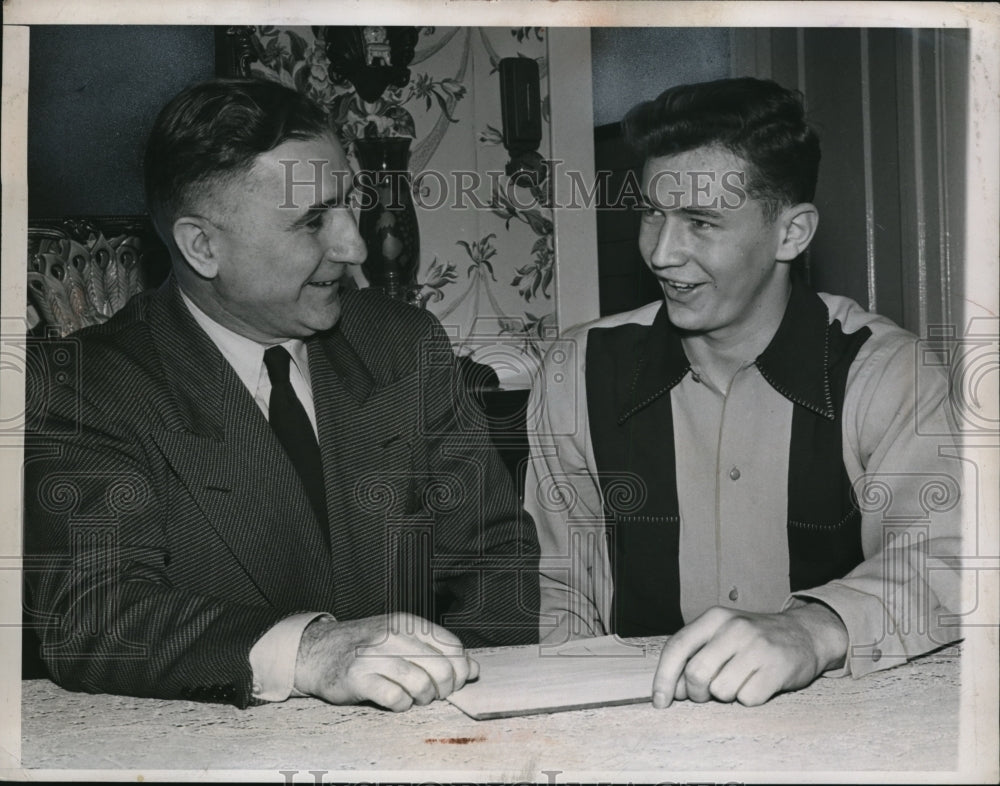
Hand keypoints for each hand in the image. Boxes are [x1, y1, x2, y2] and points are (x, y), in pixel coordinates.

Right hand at [293, 613, 478, 710]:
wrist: (317, 650)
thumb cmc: (365, 647)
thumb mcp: (401, 639)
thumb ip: (437, 650)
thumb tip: (473, 668)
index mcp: (406, 623)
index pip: (452, 647)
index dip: (460, 670)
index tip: (454, 681)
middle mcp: (392, 636)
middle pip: (441, 668)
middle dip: (445, 688)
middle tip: (434, 693)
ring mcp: (374, 656)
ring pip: (421, 684)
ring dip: (424, 698)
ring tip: (416, 698)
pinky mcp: (358, 678)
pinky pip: (395, 699)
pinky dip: (402, 705)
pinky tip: (397, 701)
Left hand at [651, 601, 848, 707]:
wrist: (804, 635)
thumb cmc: (753, 641)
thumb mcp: (721, 635)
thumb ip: (694, 655)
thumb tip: (672, 690)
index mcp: (714, 618)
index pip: (677, 647)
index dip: (664, 678)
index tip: (660, 701)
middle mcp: (734, 628)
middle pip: (696, 673)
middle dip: (697, 693)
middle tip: (708, 693)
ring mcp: (757, 647)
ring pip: (720, 691)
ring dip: (726, 696)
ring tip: (740, 681)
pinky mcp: (777, 668)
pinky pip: (747, 700)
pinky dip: (749, 698)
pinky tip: (759, 683)